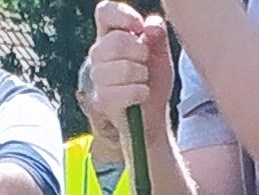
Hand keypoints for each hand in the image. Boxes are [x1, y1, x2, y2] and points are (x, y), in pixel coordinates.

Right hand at [89, 4, 174, 132]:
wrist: (151, 119)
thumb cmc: (152, 83)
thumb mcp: (160, 55)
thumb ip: (158, 36)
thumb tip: (152, 25)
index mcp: (110, 35)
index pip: (105, 11)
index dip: (122, 14)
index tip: (139, 26)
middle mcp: (98, 53)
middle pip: (117, 41)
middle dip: (140, 52)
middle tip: (145, 63)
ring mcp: (97, 76)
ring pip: (122, 67)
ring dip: (141, 75)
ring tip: (143, 81)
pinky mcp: (101, 99)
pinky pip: (124, 91)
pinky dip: (140, 93)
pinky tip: (141, 95)